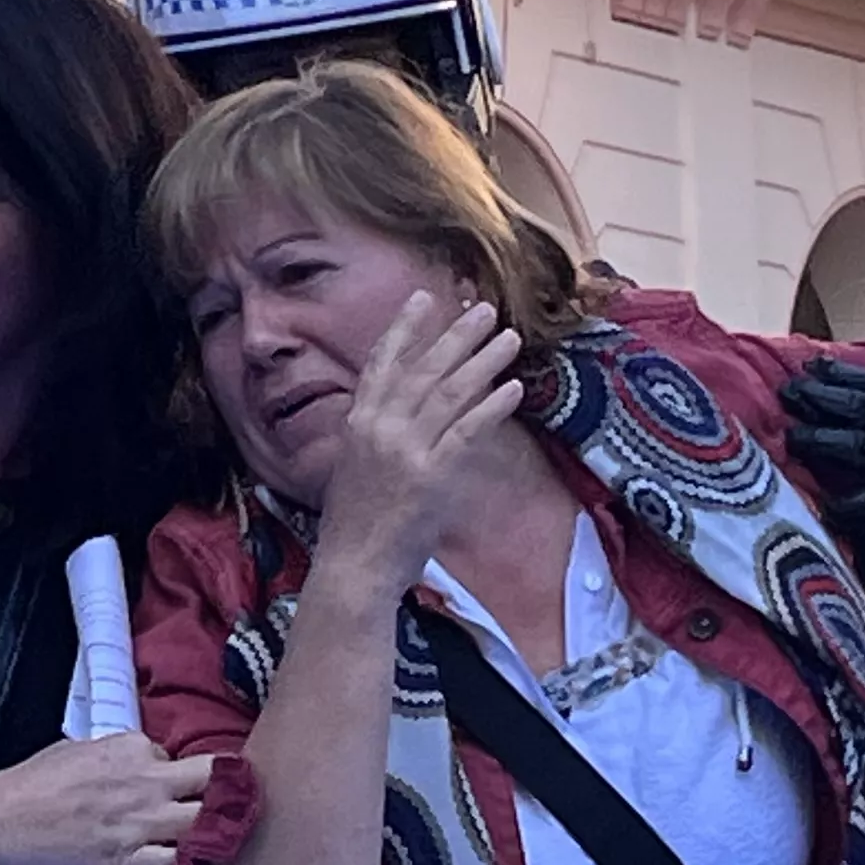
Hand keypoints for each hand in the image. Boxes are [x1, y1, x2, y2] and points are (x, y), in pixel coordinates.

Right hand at [0, 733, 216, 864]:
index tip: (173, 789)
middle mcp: (144, 783)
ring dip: (219, 829)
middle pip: (213, 780)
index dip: (177, 776)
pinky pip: (180, 864)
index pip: (177, 758)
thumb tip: (143, 761)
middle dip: (228, 789)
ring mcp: (141, 825)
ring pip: (207, 822)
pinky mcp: (130, 863)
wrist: (0, 827)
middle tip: (234, 802)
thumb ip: (118, 752)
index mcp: (130, 748)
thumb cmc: (32, 785)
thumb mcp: (78, 747)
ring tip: (226, 836)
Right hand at [314, 292, 527, 587]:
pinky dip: (491, 406)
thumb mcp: (352, 468)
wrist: (353, 566)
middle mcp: (379, 428)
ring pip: (449, 392)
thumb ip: (374, 436)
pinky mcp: (432, 475)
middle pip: (423, 368)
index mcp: (357, 423)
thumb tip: (398, 414)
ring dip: (482, 361)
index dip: (403, 328)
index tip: (423, 297)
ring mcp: (406, 450)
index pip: (381, 362)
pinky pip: (468, 431)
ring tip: (509, 338)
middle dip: (456, 334)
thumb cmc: (354, 526)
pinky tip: (512, 388)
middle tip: (484, 309)